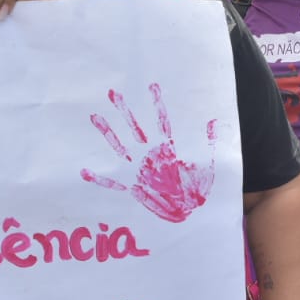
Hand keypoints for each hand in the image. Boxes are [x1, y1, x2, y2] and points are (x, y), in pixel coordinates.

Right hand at [80, 84, 216, 222]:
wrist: (190, 213)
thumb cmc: (200, 190)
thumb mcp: (210, 165)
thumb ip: (210, 144)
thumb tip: (215, 122)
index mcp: (168, 150)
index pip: (161, 122)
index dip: (156, 105)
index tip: (151, 86)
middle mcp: (150, 156)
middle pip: (135, 128)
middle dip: (125, 111)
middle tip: (113, 92)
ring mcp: (139, 170)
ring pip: (120, 147)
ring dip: (108, 133)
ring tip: (95, 116)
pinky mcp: (133, 187)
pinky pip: (112, 183)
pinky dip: (99, 178)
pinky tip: (84, 170)